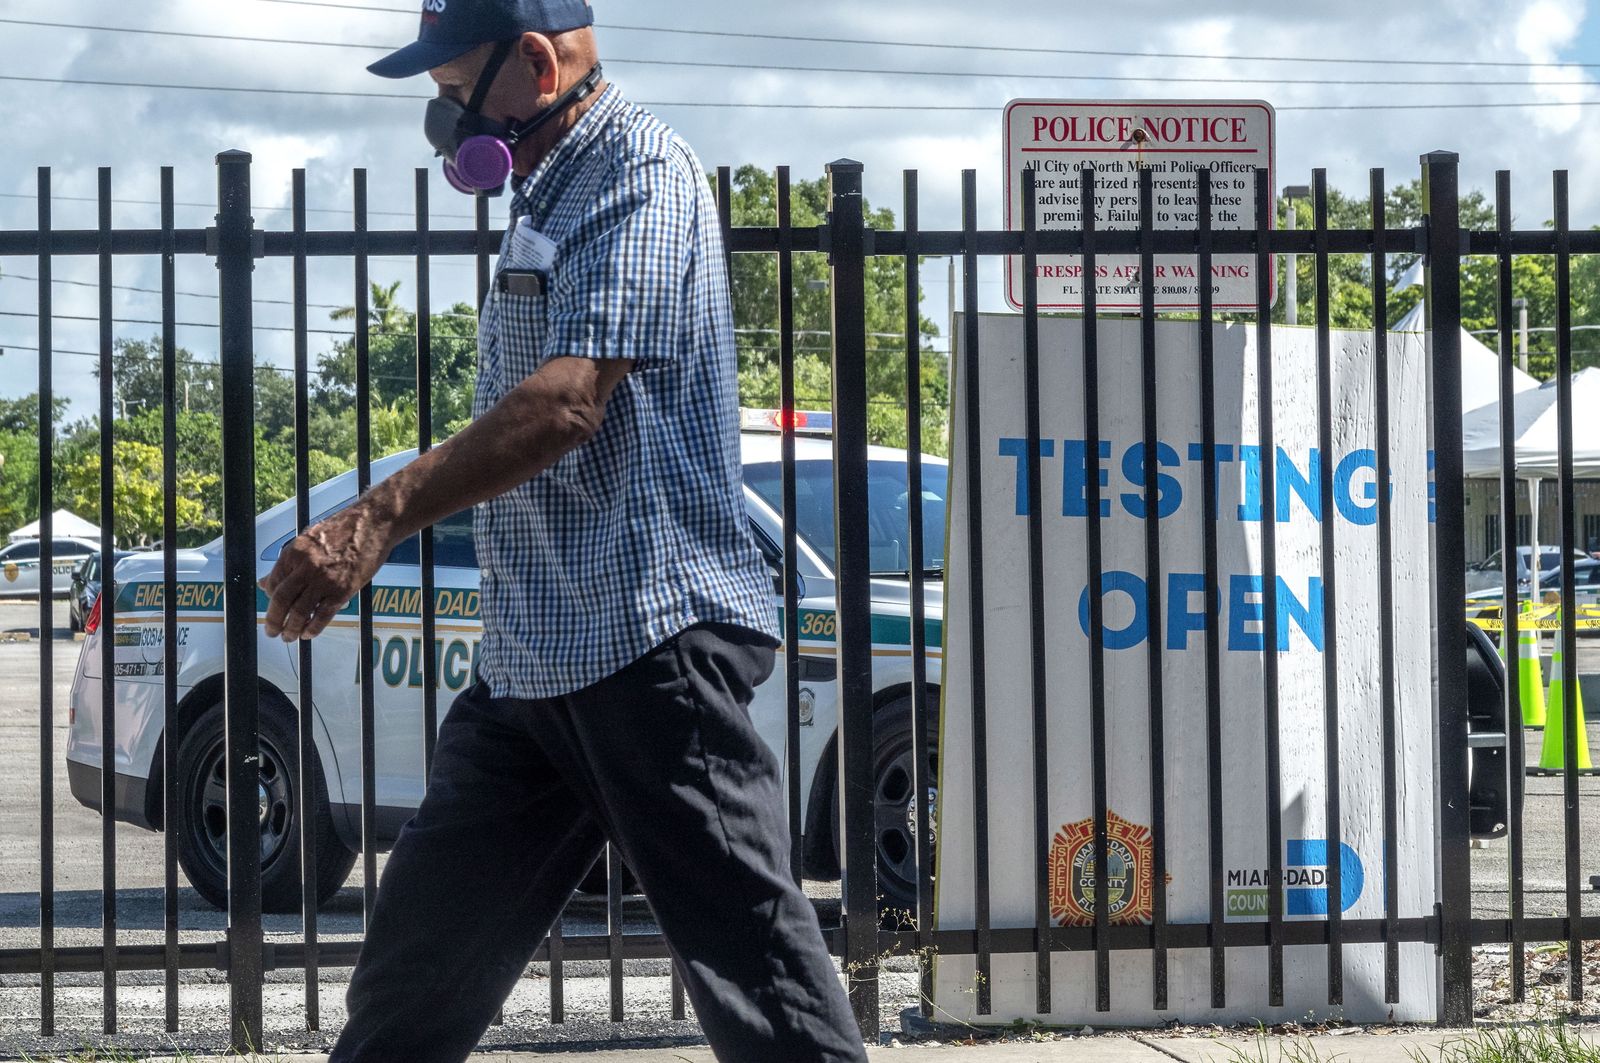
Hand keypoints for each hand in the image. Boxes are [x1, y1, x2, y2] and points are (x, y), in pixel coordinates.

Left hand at [259, 504, 393, 641]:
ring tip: (289, 637)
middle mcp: (306, 567)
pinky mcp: (343, 590)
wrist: (374, 523)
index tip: (274, 609)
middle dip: (274, 620)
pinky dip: (313, 628)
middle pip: (281, 600)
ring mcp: (325, 580)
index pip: (273, 583)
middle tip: (272, 631)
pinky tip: (309, 634)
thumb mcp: (309, 540)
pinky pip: (323, 615)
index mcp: (294, 552)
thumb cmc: (344, 529)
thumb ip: (288, 563)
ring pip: (300, 611)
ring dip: (292, 629)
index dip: (270, 600)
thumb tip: (265, 582)